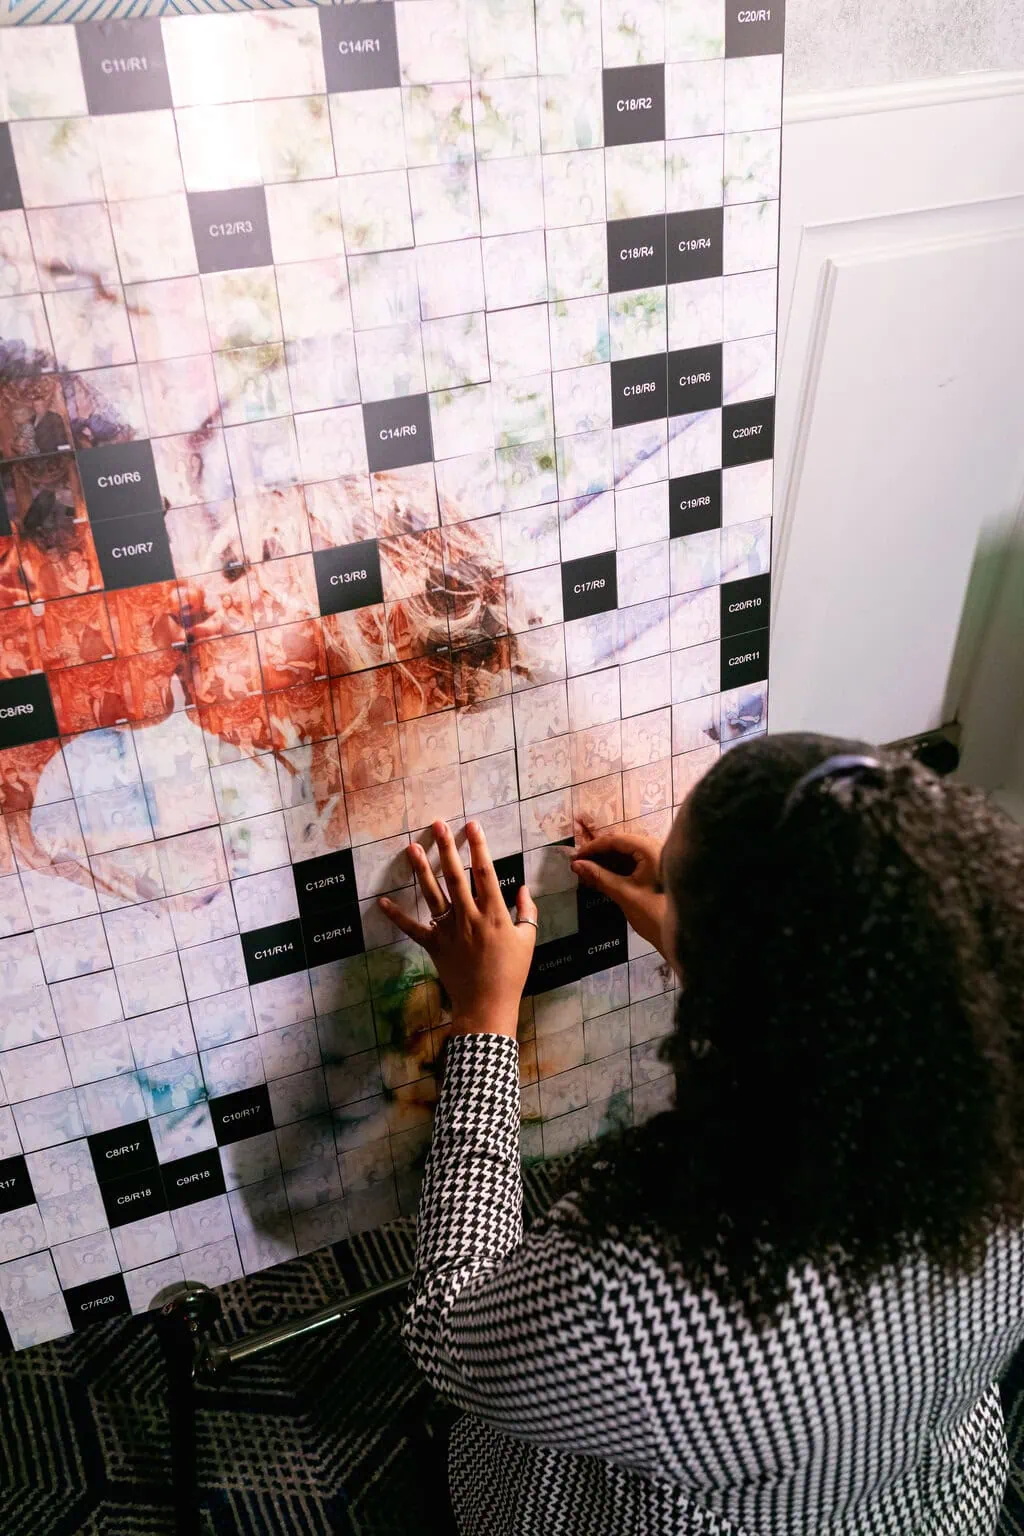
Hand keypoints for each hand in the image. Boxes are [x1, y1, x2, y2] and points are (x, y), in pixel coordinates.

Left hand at [379, 819, 536, 1038]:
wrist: (487, 1005)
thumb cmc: (512, 973)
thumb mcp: (528, 940)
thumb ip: (527, 912)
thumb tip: (523, 888)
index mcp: (494, 913)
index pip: (485, 872)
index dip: (478, 847)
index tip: (472, 826)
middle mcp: (470, 917)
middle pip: (455, 876)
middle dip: (446, 848)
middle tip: (438, 825)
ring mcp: (450, 931)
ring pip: (433, 894)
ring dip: (422, 870)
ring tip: (411, 848)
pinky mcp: (435, 946)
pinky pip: (413, 929)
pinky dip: (396, 916)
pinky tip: (382, 901)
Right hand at [571, 827, 667, 957]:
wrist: (682, 935)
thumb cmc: (654, 914)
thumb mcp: (624, 894)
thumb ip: (599, 877)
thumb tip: (576, 865)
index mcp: (650, 849)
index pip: (616, 839)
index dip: (593, 847)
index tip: (575, 858)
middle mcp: (655, 849)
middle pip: (621, 844)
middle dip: (599, 854)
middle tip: (579, 865)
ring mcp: (656, 860)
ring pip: (625, 854)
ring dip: (606, 863)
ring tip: (586, 873)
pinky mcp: (655, 871)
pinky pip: (632, 864)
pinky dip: (616, 870)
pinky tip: (601, 878)